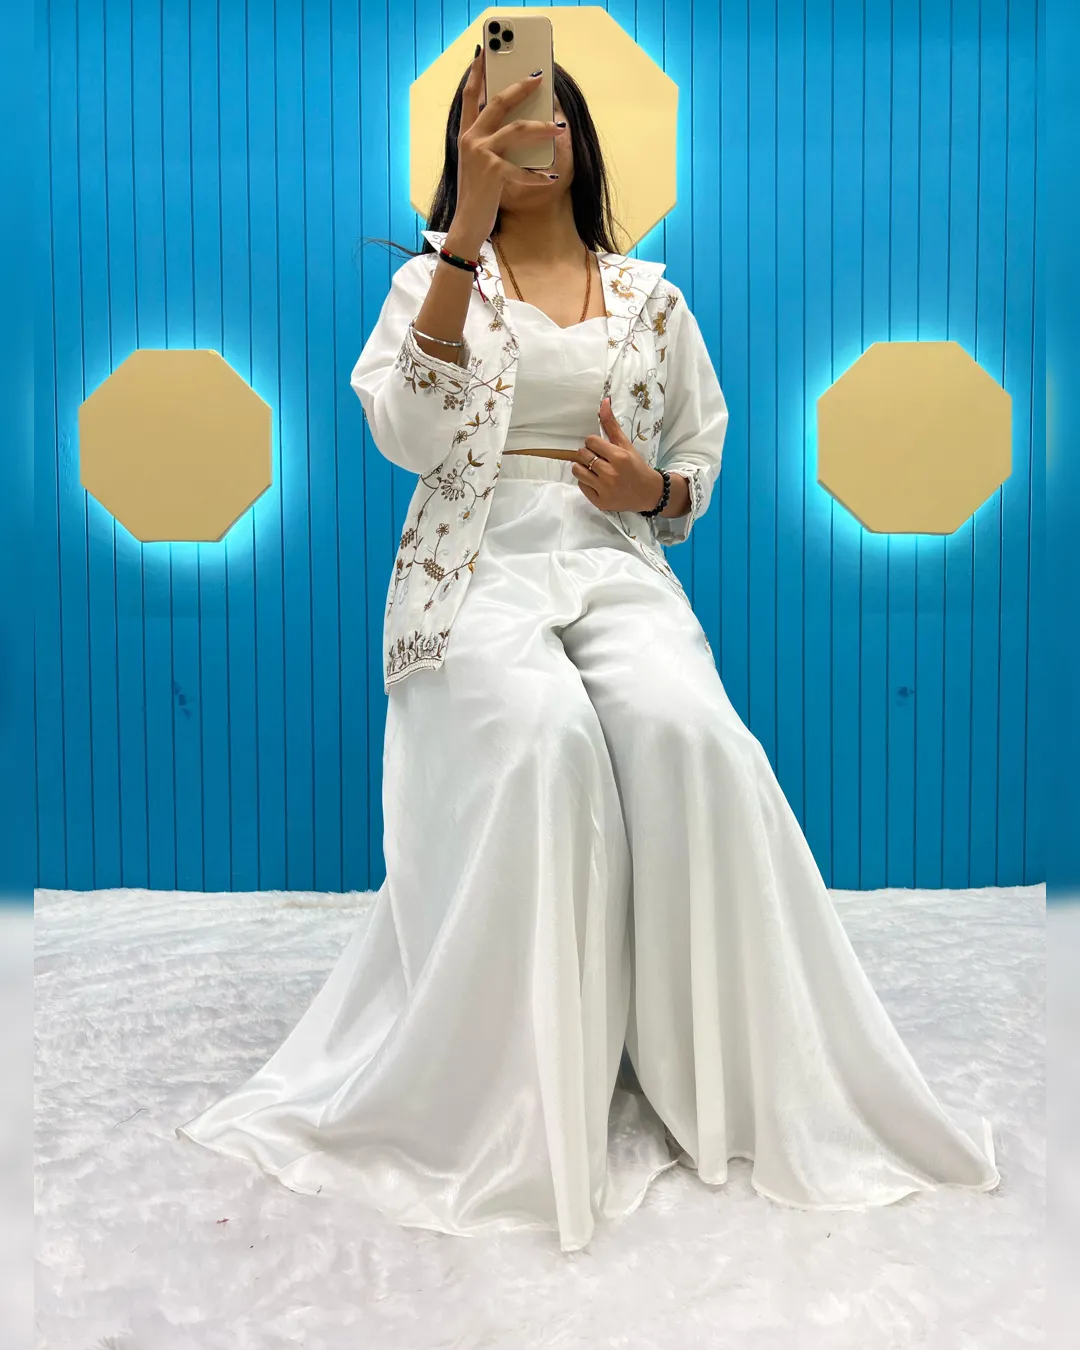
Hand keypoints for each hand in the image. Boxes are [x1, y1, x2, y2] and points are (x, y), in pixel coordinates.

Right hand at [447, 50, 566, 253]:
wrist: (467, 224)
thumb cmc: (478, 194)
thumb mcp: (481, 163)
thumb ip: (492, 141)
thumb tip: (520, 123)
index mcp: (466, 134)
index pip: (470, 95)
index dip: (477, 72)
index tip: (485, 52)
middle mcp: (471, 139)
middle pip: (499, 102)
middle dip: (521, 86)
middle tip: (540, 77)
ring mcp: (480, 154)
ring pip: (517, 129)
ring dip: (542, 127)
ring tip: (560, 128)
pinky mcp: (492, 173)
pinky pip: (522, 169)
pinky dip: (538, 175)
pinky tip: (551, 177)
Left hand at [571, 399, 668, 513]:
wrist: (648, 493)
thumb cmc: (636, 466)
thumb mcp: (626, 445)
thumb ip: (612, 424)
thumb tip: (603, 400)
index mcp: (619, 457)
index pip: (591, 441)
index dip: (594, 443)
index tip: (601, 448)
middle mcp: (611, 474)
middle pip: (582, 454)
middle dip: (588, 454)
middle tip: (599, 458)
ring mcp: (604, 489)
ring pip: (577, 470)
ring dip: (583, 467)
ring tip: (594, 468)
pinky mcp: (600, 502)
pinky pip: (581, 485)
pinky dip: (586, 481)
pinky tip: (597, 481)